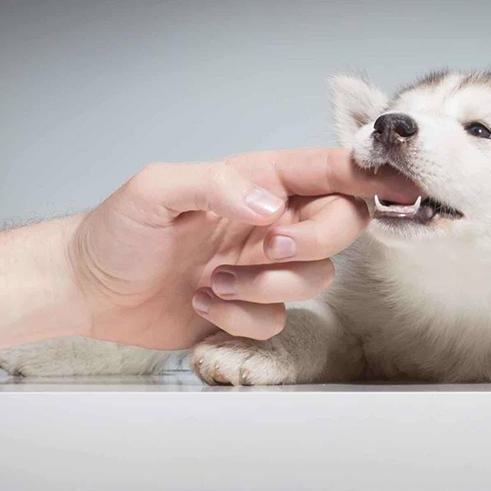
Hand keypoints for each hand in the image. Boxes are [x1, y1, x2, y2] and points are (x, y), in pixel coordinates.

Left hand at [69, 148, 416, 348]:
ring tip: (213, 282)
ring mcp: (263, 267)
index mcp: (258, 182)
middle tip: (267, 248)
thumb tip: (271, 207)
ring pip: (316, 278)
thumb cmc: (116, 231)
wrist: (89, 290)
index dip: (370, 174)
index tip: (401, 185)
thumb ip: (217, 184)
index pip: (328, 171)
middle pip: (342, 225)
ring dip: (267, 286)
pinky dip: (242, 317)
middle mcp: (271, 222)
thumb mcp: (156, 190)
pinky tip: (204, 304)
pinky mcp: (251, 308)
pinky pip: (277, 319)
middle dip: (312, 243)